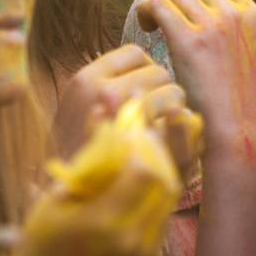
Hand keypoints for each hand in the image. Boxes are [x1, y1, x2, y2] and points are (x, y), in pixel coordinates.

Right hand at [0, 117, 179, 255]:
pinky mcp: (147, 255)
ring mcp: (143, 251)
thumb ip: (87, 162)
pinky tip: (140, 174)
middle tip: (140, 133)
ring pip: (169, 196)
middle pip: (165, 182)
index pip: (143, 173)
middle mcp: (131, 239)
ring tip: (141, 149)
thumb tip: (107, 122)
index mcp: (104, 223)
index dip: (139, 144)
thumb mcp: (56, 197)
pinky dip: (156, 188)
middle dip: (155, 151)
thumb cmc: (42, 240)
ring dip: (160, 167)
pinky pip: (162, 211)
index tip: (126, 128)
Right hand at [51, 44, 187, 160]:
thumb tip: (143, 74)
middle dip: (162, 89)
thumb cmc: (80, 154)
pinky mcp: (150, 142)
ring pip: (173, 91)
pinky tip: (169, 140)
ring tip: (161, 128)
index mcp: (84, 79)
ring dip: (174, 107)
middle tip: (153, 115)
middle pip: (158, 70)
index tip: (140, 93)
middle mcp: (103, 91)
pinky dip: (182, 126)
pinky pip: (178, 117)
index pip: (134, 53)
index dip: (144, 71)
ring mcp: (128, 115)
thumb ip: (108, 86)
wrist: (73, 202)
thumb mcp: (80, 112)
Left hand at [134, 0, 255, 149]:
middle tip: (154, 8)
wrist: (233, 130)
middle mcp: (235, 14)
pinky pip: (157, 5)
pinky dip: (145, 12)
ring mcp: (215, 25)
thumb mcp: (239, 48)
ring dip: (152, 0)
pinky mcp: (191, 41)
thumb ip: (224, 20)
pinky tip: (145, 29)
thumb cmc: (229, 95)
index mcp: (251, 12)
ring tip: (149, 22)